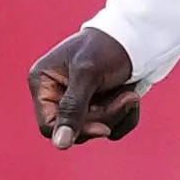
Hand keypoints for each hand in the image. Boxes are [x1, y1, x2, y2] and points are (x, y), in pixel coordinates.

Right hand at [29, 27, 140, 148]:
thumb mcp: (87, 74)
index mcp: (43, 82)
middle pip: (75, 130)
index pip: (49, 125)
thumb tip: (60, 144)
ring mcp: (79, 102)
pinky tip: (132, 94)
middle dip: (104, 116)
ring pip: (96, 130)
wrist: (137, 35)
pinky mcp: (98, 107)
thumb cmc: (106, 46)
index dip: (75, 130)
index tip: (103, 127)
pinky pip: (112, 127)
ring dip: (118, 114)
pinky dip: (126, 115)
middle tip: (126, 97)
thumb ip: (72, 109)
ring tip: (131, 93)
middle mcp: (56, 94)